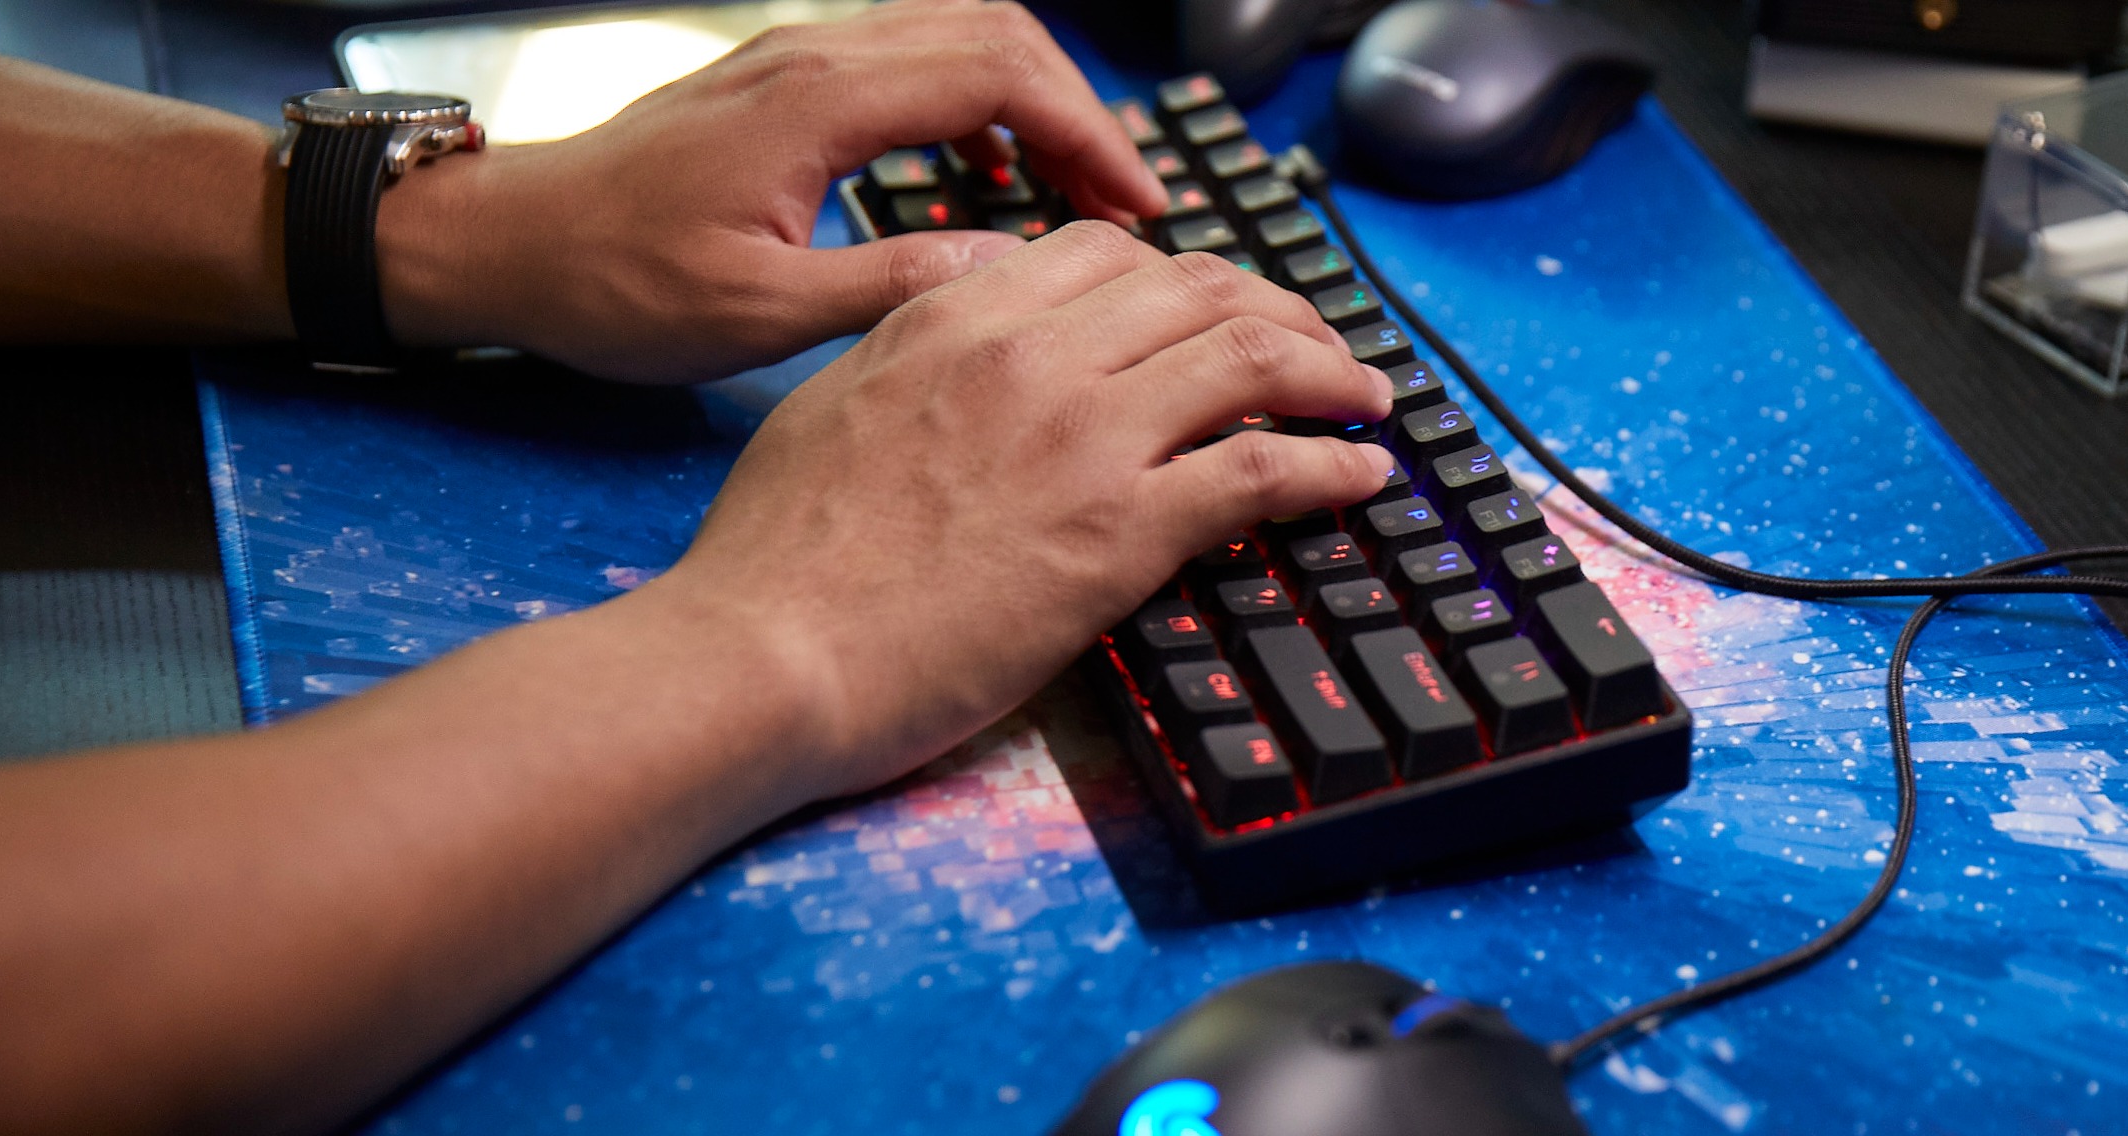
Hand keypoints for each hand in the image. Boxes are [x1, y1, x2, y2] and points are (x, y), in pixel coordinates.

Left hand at [379, 0, 1166, 382]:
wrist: (507, 245)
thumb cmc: (611, 284)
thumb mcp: (755, 315)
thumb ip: (891, 288)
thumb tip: (1008, 273)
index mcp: (816, 105)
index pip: (998, 73)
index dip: (1086, 133)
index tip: (1134, 206)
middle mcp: (813, 58)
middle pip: (995, 32)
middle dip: (1078, 110)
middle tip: (1123, 203)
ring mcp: (796, 59)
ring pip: (956, 34)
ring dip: (1030, 100)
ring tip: (1073, 190)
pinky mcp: (782, 81)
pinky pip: (910, 59)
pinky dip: (973, 103)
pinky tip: (984, 175)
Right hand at [653, 222, 1396, 799]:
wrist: (762, 656)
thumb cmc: (776, 560)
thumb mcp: (832, 405)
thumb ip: (911, 348)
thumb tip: (961, 321)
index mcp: (954, 319)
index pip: (1107, 254)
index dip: (1183, 277)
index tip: (1214, 311)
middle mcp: (1030, 357)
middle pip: (1199, 290)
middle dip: (1280, 311)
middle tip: (1317, 349)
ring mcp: (1082, 440)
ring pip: (1252, 359)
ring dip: (1330, 372)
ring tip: (1365, 397)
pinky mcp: (1120, 535)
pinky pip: (1265, 472)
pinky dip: (1331, 465)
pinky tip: (1361, 476)